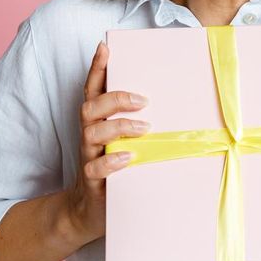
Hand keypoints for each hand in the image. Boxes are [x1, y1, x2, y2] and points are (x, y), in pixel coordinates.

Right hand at [64, 42, 150, 241]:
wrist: (90, 212)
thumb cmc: (116, 172)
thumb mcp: (125, 145)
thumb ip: (138, 126)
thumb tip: (172, 107)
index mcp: (97, 124)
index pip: (92, 91)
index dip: (96, 69)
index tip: (105, 48)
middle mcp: (89, 137)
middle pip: (90, 107)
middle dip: (115, 98)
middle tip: (144, 100)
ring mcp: (88, 158)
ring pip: (91, 133)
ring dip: (119, 126)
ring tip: (144, 128)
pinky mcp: (92, 181)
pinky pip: (94, 168)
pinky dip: (111, 161)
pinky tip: (128, 157)